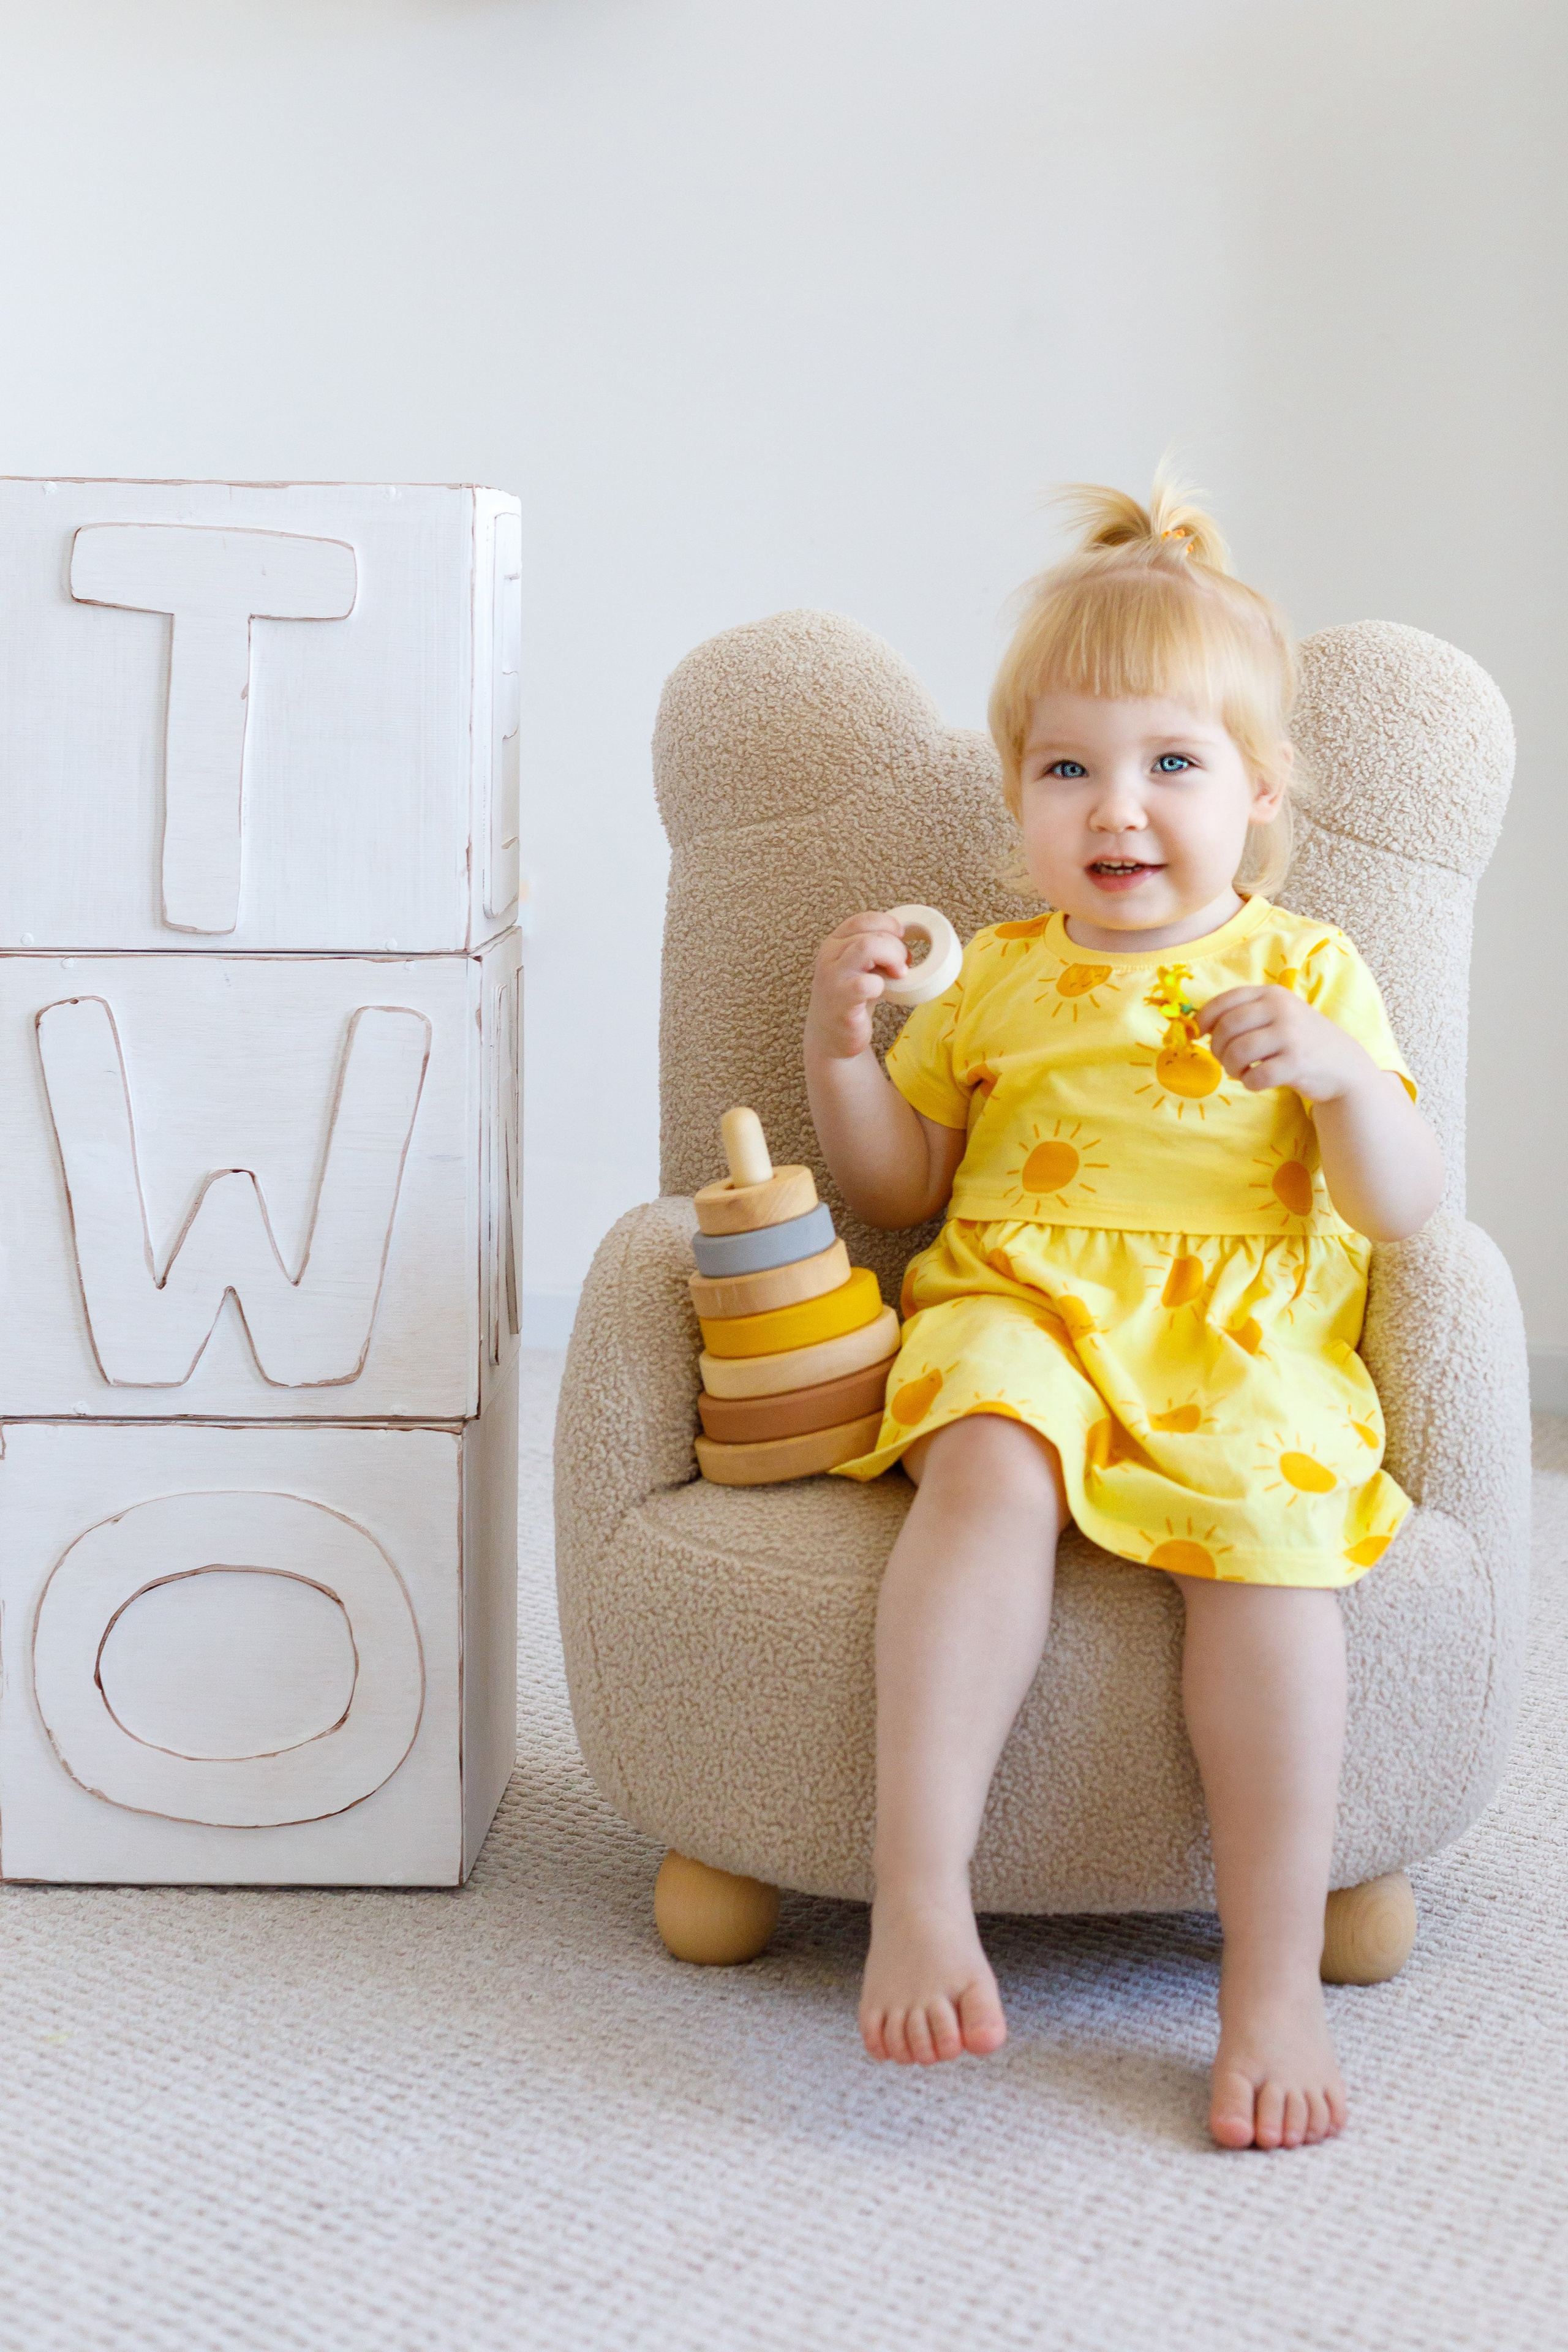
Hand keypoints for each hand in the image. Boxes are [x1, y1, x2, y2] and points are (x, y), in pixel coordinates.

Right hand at [806, 911, 912, 1060]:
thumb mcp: (860, 967)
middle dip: (895, 946)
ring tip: (899, 975)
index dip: (888, 925)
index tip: (902, 939)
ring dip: (892, 958)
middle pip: (870, 934)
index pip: (863, 920)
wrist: (830, 1037)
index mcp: (834, 943)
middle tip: (903, 965)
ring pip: (867, 947)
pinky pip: (865, 983)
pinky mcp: (841, 1002)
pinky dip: (880, 985)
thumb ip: (876, 951)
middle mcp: (829, 956)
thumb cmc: (850, 999)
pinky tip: (881, 992)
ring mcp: (833, 978)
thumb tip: (906, 943)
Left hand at [1198, 985, 1378, 1102]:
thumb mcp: (1278, 1015)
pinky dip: (1249, 1083)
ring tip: (1241, 1072)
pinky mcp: (1296, 1063)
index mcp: (1272, 994)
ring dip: (1231, 1068)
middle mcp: (1281, 1009)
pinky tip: (1258, 1081)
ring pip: (1237, 1053)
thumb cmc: (1300, 1040)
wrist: (1343, 1065)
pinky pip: (1255, 1076)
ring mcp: (1290, 1035)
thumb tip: (1198, 1026)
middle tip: (1226, 1060)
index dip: (1204, 1019)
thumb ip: (1245, 1013)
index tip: (1200, 1034)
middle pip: (1226, 1028)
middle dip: (1217, 1049)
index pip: (1224, 1002)